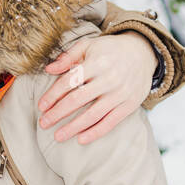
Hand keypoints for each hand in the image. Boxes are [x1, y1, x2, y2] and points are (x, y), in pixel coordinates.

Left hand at [38, 32, 156, 144]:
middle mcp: (108, 78)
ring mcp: (120, 93)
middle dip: (58, 113)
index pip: (69, 81)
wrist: (143, 53)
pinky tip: (81, 139)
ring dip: (73, 127)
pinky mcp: (130, 104)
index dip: (53, 95)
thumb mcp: (89, 45)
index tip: (41, 106)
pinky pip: (111, 122)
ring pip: (93, 114)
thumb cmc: (110, 50)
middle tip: (43, 123)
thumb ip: (68, 56)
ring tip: (58, 136)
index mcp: (96, 62)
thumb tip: (49, 69)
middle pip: (78, 99)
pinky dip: (96, 132)